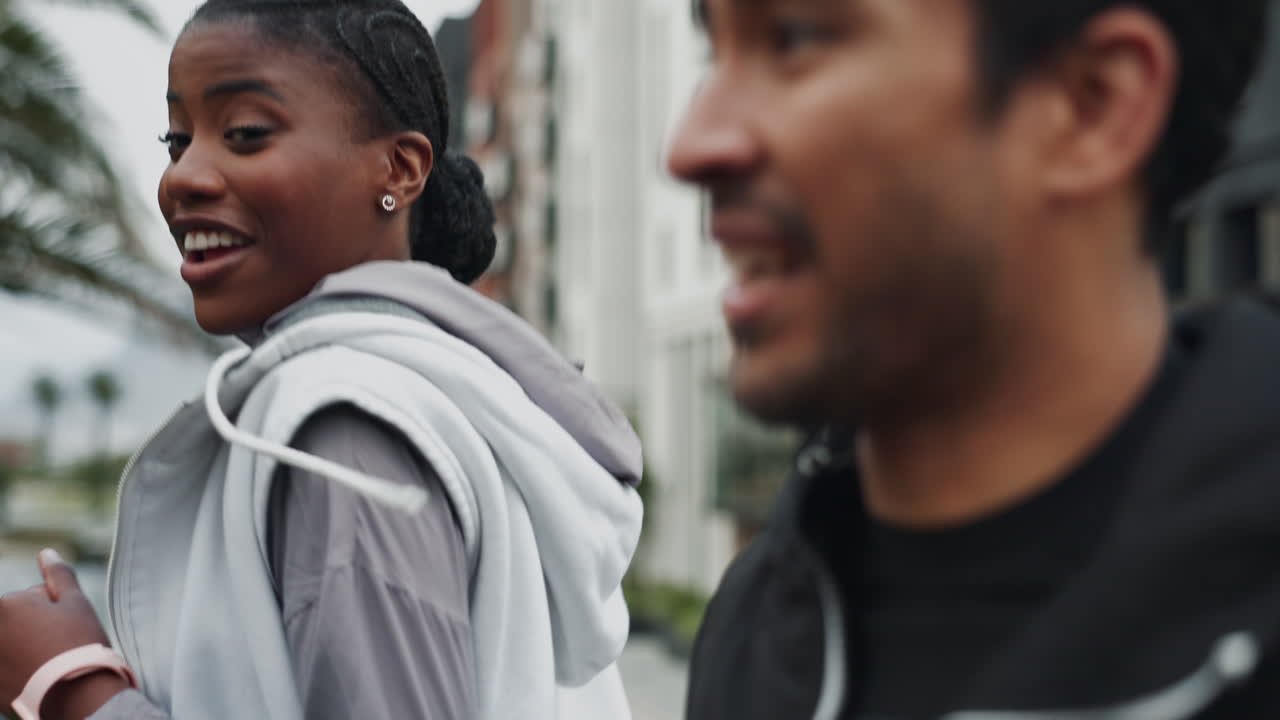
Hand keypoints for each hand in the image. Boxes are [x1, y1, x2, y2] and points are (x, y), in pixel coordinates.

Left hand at [0, 550, 126, 718]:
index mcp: (5, 606)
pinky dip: (20, 672)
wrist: (78, 698)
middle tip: (60, 645)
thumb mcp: (76, 602)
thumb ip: (58, 575)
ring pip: (11, 645)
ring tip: (50, 665)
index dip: (52, 609)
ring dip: (26, 649)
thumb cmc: (79, 645)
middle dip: (34, 627)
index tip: (64, 627)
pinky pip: (8, 669)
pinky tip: (40, 679)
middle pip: (15, 621)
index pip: (28, 598)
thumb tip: (46, 553)